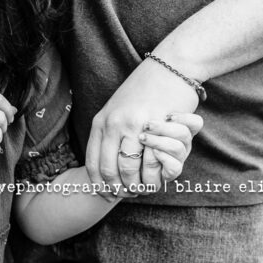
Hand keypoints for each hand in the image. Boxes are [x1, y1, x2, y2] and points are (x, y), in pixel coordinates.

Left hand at [85, 58, 198, 196]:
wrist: (169, 67)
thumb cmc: (143, 90)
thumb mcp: (117, 109)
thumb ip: (109, 132)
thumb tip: (103, 164)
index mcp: (100, 122)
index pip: (93, 162)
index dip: (99, 184)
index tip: (106, 195)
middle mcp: (113, 123)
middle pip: (110, 170)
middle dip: (119, 189)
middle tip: (128, 196)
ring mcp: (133, 124)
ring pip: (129, 169)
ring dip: (137, 185)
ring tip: (142, 190)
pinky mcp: (154, 125)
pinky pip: (150, 161)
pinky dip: (153, 175)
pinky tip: (156, 177)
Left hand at [138, 113, 203, 183]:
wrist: (130, 161)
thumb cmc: (135, 136)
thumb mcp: (142, 121)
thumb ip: (154, 116)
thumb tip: (160, 113)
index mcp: (180, 129)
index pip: (195, 122)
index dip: (185, 118)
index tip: (167, 116)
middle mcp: (182, 144)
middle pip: (184, 133)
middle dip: (164, 128)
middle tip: (147, 125)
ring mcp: (178, 159)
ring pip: (178, 148)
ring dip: (159, 142)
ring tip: (143, 138)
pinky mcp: (171, 172)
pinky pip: (175, 167)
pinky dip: (164, 158)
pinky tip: (153, 153)